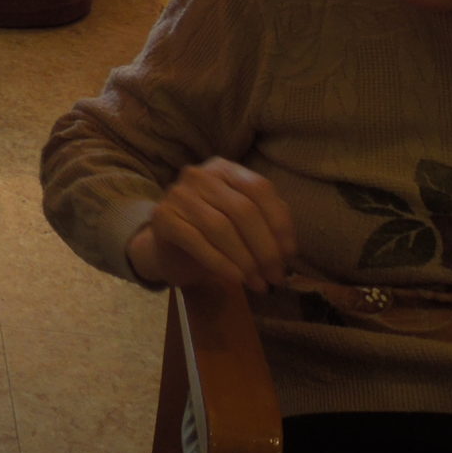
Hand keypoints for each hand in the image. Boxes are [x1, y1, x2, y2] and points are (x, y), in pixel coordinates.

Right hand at [125, 157, 296, 293]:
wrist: (171, 250)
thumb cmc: (215, 235)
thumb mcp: (244, 222)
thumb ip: (268, 224)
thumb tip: (287, 250)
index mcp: (224, 168)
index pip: (259, 188)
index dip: (279, 223)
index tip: (289, 255)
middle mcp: (199, 175)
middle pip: (242, 210)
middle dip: (264, 248)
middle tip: (275, 277)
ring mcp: (178, 194)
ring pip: (220, 227)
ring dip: (245, 260)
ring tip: (258, 284)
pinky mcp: (162, 217)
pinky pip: (197, 241)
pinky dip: (221, 263)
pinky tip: (236, 279)